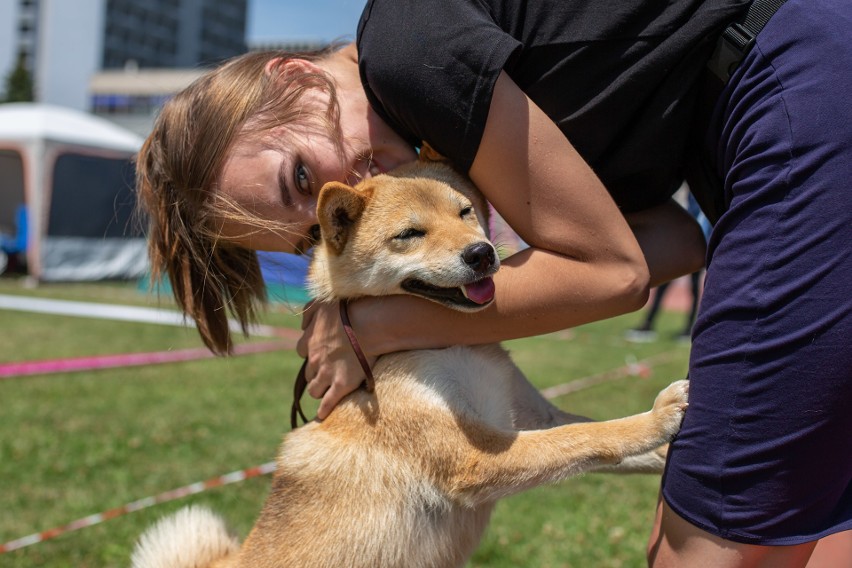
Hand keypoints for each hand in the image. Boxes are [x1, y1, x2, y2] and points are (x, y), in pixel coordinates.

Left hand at [296, 300, 375, 419]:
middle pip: (309, 372)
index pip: (302, 351)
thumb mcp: (322, 302)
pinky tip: (323, 415)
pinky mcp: (341, 385)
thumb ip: (308, 313)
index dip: (311, 353)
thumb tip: (302, 326)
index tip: (320, 352)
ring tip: (327, 391)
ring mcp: (327, 374)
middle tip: (328, 371)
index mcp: (308, 340)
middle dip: (317, 372)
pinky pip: (327, 403)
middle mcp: (314, 359)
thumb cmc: (348, 309)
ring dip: (320, 390)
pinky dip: (324, 410)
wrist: (369, 323)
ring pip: (314, 390)